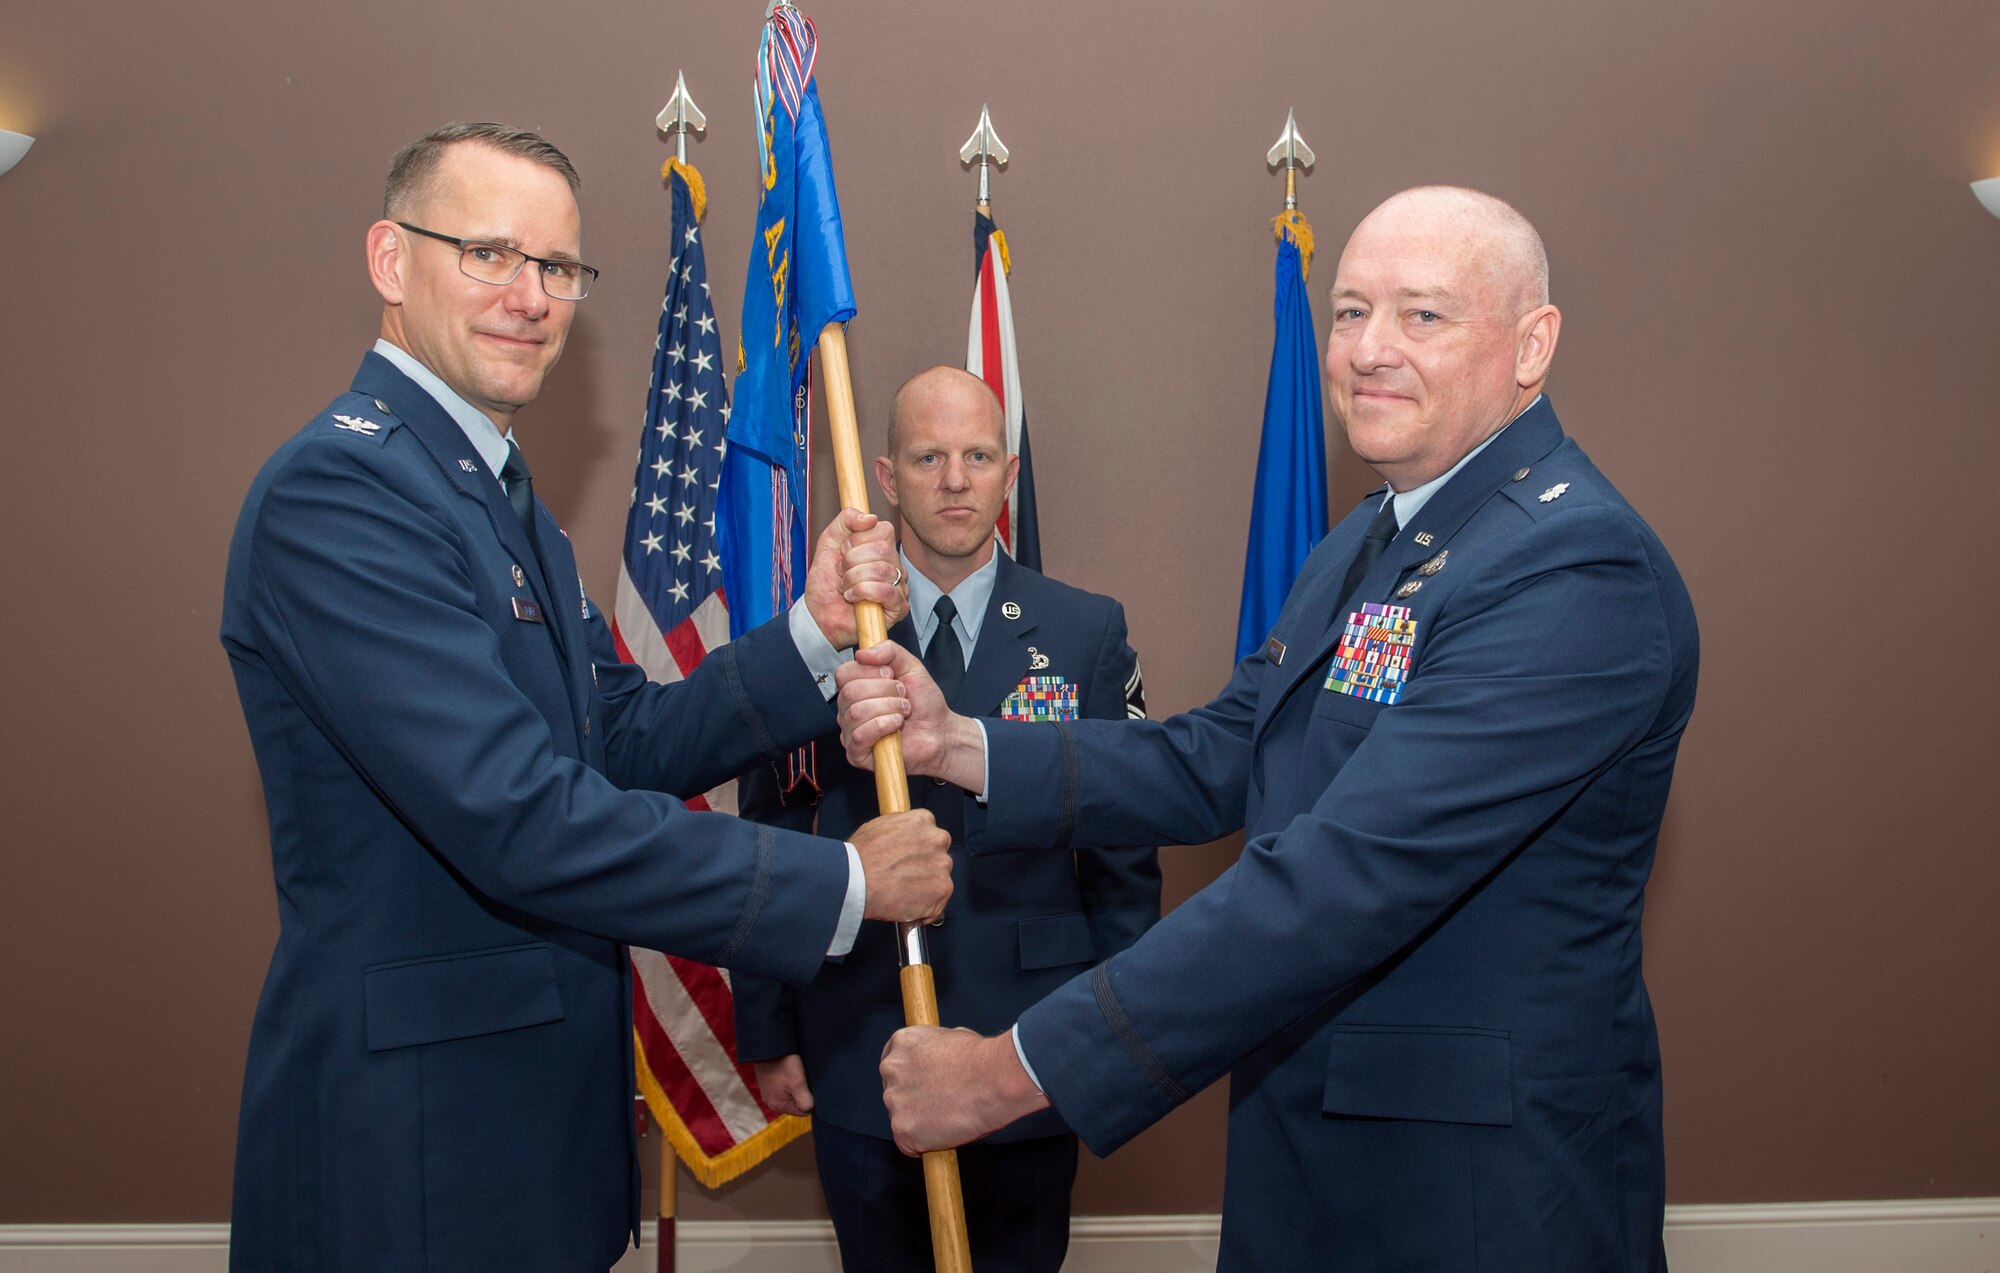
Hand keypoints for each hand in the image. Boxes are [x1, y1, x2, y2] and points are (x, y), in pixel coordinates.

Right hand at [753, 1055, 813, 1116]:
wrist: (769, 1045)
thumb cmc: (783, 1063)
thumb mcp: (797, 1084)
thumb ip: (806, 1102)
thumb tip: (812, 1109)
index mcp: (778, 1106)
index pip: (804, 1111)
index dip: (811, 1098)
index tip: (809, 1084)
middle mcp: (772, 1102)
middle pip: (798, 1102)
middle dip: (804, 1092)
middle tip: (804, 1077)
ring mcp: (771, 1092)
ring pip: (794, 1093)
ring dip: (799, 1085)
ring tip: (797, 1072)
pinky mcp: (772, 1083)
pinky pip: (787, 1086)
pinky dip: (792, 1079)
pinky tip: (792, 1070)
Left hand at [804, 509, 906, 648]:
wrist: (817, 615)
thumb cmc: (825, 583)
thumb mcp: (828, 543)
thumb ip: (846, 520)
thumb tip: (869, 517)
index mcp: (882, 548)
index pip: (883, 529)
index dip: (856, 541)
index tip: (843, 553)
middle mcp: (895, 566)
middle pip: (882, 550)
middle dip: (851, 562)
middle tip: (842, 573)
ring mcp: (899, 587)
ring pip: (882, 570)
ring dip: (853, 579)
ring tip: (845, 587)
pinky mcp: (898, 608)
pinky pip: (886, 591)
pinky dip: (861, 592)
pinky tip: (852, 598)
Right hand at [836, 642, 986, 791]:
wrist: (940, 731)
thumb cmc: (924, 703)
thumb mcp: (911, 666)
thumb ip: (889, 651)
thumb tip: (862, 653)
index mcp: (856, 688)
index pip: (843, 673)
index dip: (870, 671)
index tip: (892, 675)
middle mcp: (848, 710)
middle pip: (849, 692)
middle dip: (885, 691)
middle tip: (903, 697)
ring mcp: (850, 733)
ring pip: (856, 713)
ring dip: (889, 709)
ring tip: (903, 712)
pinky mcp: (857, 754)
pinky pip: (859, 736)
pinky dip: (882, 726)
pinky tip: (896, 726)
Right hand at [850, 809, 952, 922]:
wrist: (855, 879)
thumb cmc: (860, 856)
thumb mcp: (878, 827)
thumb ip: (899, 831)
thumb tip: (901, 839)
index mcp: (923, 820)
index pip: (930, 835)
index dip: (919, 851)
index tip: (910, 860)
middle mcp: (937, 839)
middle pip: (939, 856)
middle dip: (926, 868)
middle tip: (906, 878)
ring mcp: (942, 865)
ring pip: (940, 879)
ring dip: (926, 889)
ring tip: (903, 894)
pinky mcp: (943, 889)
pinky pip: (938, 903)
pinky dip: (925, 909)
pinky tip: (907, 907)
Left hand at [879, 1026, 1050, 1155]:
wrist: (994, 1080)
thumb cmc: (982, 1060)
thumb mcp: (953, 1038)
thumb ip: (933, 1052)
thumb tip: (937, 1062)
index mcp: (902, 1043)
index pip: (893, 1065)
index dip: (910, 1079)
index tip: (922, 1088)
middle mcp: (891, 1069)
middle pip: (895, 1092)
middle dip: (913, 1101)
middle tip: (940, 1105)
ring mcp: (895, 1101)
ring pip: (902, 1119)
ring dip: (920, 1122)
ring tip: (949, 1117)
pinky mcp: (903, 1130)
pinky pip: (909, 1145)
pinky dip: (925, 1145)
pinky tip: (946, 1132)